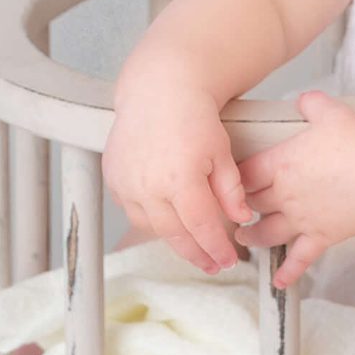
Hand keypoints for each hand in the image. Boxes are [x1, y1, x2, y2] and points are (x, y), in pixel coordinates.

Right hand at [102, 76, 254, 275]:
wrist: (159, 90)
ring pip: (150, 226)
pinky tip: (167, 218)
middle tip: (211, 264)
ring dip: (172, 237)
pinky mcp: (114, 177)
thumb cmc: (193, 116)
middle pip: (174, 234)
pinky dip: (150, 217)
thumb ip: (231, 190)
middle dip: (195, 253)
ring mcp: (127, 183)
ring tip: (192, 243)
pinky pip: (132, 209)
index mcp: (180, 180)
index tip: (226, 260)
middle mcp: (149, 186)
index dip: (215, 248)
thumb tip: (240, 218)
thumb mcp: (221, 152)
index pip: (201, 228)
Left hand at [235, 90, 354, 287]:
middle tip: (232, 211)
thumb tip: (305, 100)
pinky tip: (278, 281)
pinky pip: (300, 258)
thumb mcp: (332, 113)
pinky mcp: (321, 237)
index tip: (229, 182)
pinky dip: (288, 272)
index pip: (246, 173)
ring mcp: (302, 219)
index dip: (235, 178)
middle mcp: (285, 194)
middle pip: (252, 204)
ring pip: (267, 232)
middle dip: (240, 208)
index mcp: (282, 163)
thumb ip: (313, 105)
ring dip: (253, 237)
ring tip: (244, 239)